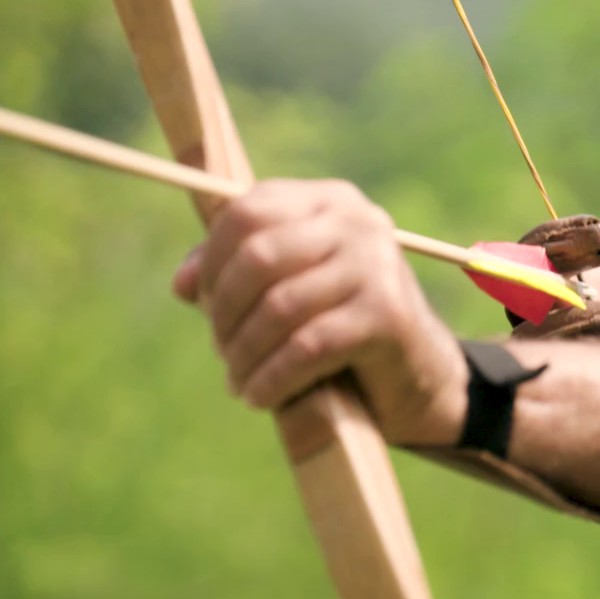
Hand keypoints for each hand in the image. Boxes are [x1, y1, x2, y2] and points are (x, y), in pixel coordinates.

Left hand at [172, 179, 466, 445]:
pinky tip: (260, 396)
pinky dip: (272, 378)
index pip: (248, 210)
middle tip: (222, 351)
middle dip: (224, 311)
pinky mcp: (387, 315)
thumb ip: (237, 274)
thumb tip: (182, 284)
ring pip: (279, 307)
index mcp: (330, 201)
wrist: (418, 374)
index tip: (199, 302)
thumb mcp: (292, 288)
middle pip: (258, 256)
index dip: (211, 259)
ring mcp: (377, 265)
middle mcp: (359, 222)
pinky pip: (307, 347)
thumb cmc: (342, 326)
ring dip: (245, 354)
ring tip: (237, 382)